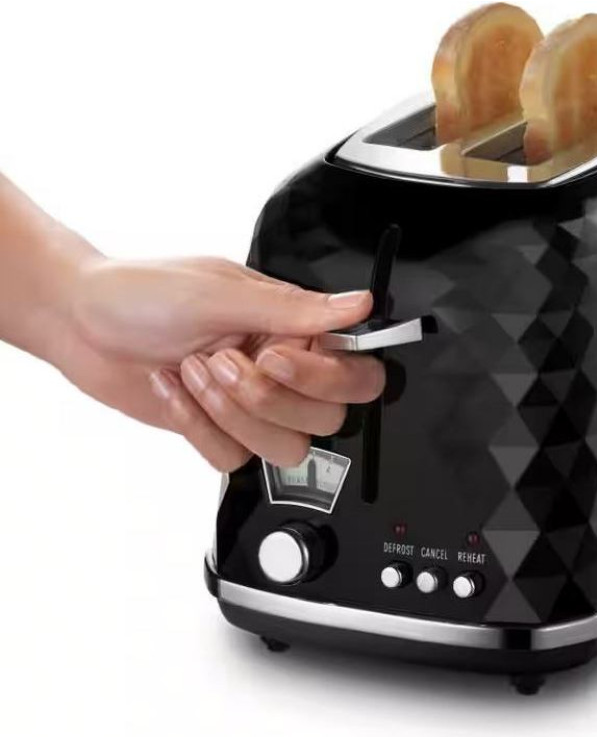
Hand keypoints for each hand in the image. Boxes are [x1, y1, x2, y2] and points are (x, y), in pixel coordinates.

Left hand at [53, 256, 384, 469]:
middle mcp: (282, 368)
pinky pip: (234, 459)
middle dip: (268, 398)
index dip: (322, 377)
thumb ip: (296, 308)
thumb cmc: (141, 293)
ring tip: (195, 372)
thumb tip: (361, 304)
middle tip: (224, 362)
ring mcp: (252, 404)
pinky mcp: (220, 430)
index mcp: (294, 326)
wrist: (78, 323)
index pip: (354, 370)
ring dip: (232, 415)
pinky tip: (174, 389)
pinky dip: (198, 427)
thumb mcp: (220, 294)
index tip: (274, 356)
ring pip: (285, 448)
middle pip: (325, 418)